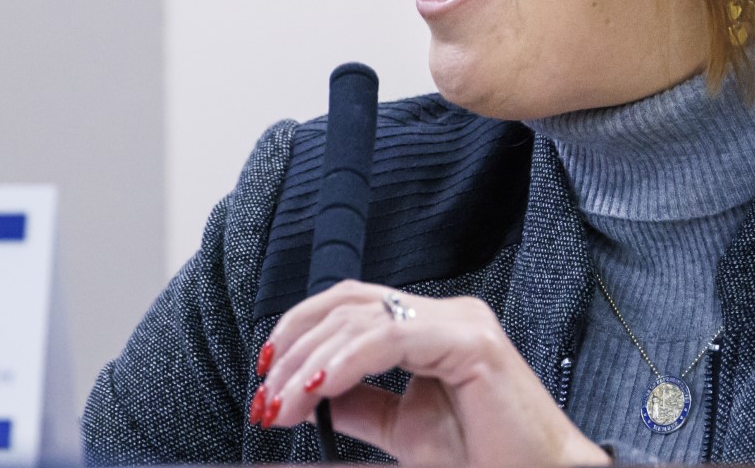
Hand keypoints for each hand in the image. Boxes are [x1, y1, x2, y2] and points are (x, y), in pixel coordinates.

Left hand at [253, 280, 609, 467]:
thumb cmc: (488, 459)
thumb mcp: (406, 430)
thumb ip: (363, 406)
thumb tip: (312, 395)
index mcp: (433, 328)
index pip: (354, 306)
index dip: (302, 331)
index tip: (268, 378)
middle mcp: (448, 314)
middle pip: (350, 302)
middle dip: (296, 346)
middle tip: (267, 394)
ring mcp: (462, 321)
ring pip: (363, 318)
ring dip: (310, 361)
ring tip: (282, 402)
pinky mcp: (472, 341)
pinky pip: (392, 338)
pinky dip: (344, 361)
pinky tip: (318, 389)